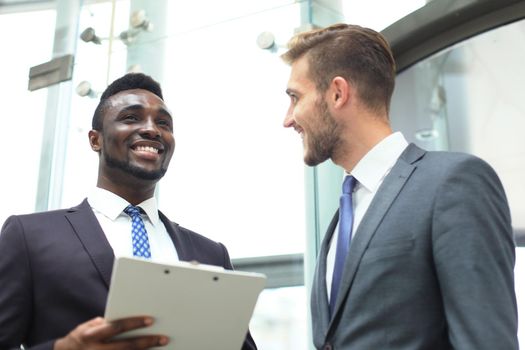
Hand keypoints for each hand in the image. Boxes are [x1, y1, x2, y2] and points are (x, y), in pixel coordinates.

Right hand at [53, 316, 167, 349]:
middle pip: (126, 346)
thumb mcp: (87, 327)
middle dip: (147, 342)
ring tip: (160, 348)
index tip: (151, 320)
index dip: (134, 323)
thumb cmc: (80, 339)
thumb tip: (126, 318)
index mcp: (92, 335)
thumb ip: (105, 323)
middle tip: (163, 338)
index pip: (117, 327)